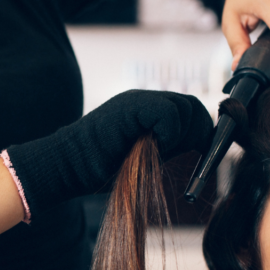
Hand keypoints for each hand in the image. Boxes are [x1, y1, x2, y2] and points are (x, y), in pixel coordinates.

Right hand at [6, 91, 212, 213]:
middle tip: (191, 152)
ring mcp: (137, 101)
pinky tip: (157, 145)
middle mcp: (144, 100)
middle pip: (192, 105)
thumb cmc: (100, 170)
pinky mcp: (130, 107)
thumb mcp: (145, 155)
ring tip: (165, 149)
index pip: (189, 109)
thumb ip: (168, 144)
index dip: (200, 130)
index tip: (199, 151)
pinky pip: (169, 112)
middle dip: (199, 131)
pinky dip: (171, 131)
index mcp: (148, 110)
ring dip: (183, 133)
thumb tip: (200, 144)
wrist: (69, 166)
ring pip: (185, 106)